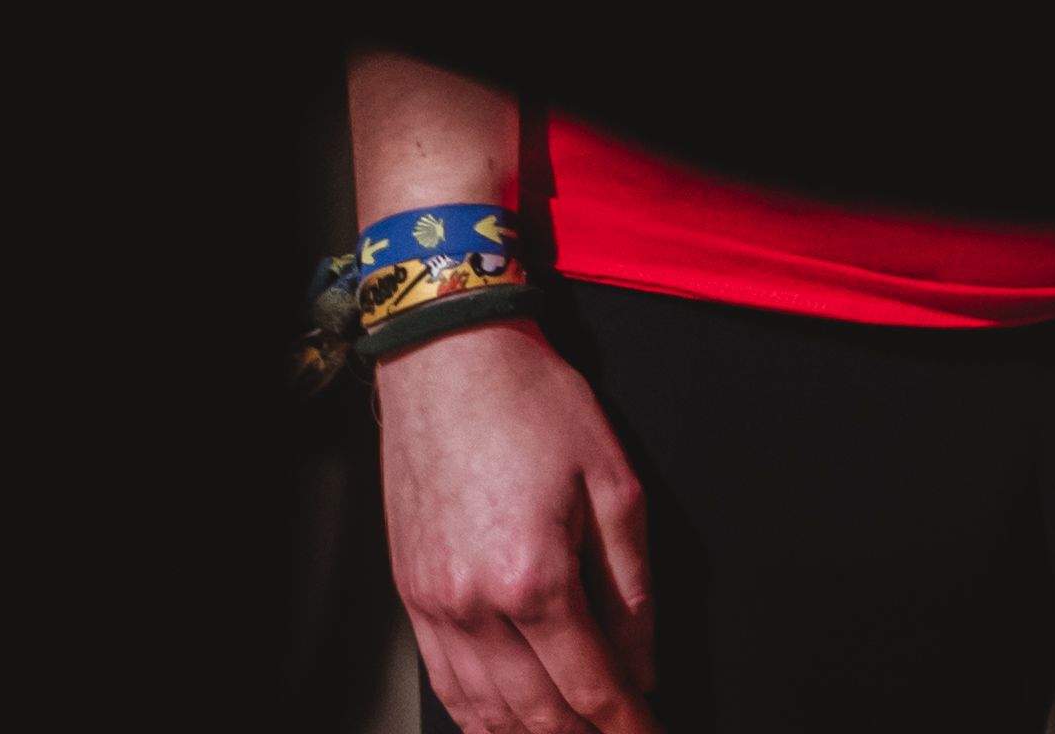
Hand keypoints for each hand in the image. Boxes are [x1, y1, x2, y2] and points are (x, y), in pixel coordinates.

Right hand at [375, 321, 657, 733]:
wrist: (447, 357)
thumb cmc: (529, 402)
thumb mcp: (614, 483)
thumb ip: (633, 588)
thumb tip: (643, 664)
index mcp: (534, 577)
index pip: (592, 685)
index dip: (629, 724)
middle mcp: (475, 604)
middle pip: (539, 713)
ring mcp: (435, 605)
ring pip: (487, 712)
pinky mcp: (411, 595)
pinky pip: (443, 683)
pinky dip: (478, 719)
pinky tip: (504, 726)